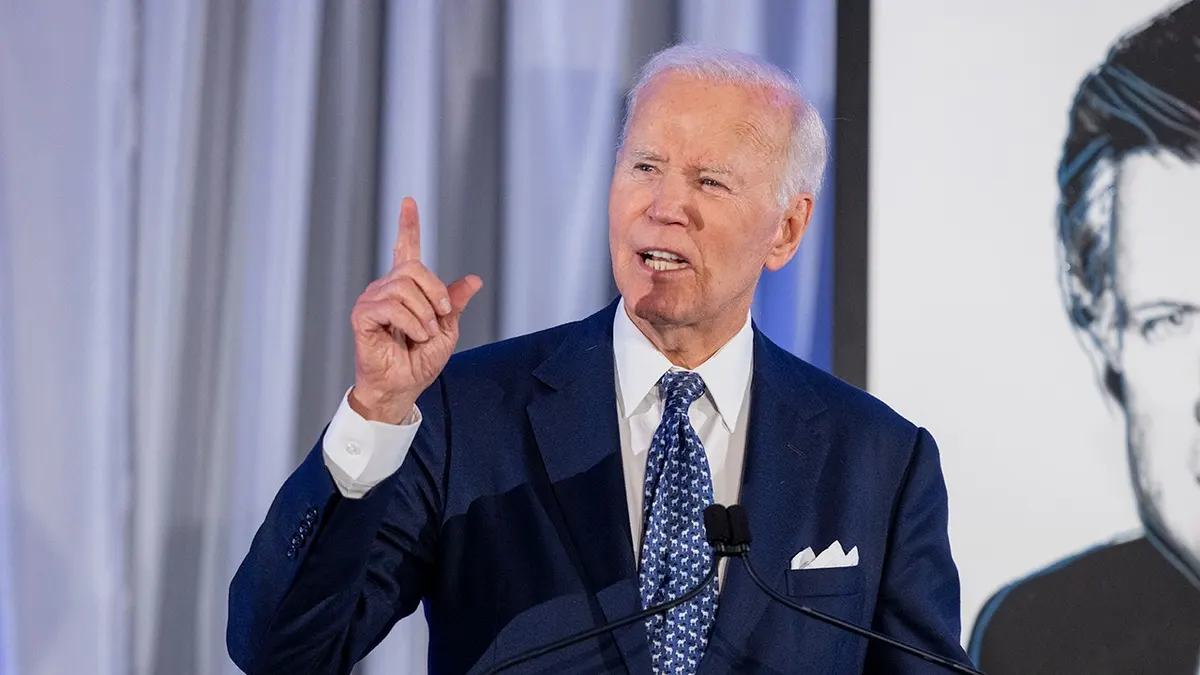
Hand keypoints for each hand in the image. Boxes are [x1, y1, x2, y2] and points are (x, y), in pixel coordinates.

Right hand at [349, 197, 481, 422]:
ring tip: (423, 334)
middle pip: (413, 268)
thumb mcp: (446, 329)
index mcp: (405, 289)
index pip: (405, 249)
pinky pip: (392, 306)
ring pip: (404, 287)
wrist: (402, 387)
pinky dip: (410, 323)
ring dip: (424, 315)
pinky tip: (412, 336)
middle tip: (440, 318)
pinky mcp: (362, 316)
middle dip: (435, 292)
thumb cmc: (419, 361)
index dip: (408, 225)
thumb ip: (454, 303)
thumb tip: (474, 280)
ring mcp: (371, 300)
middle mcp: (385, 289)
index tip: (408, 202)